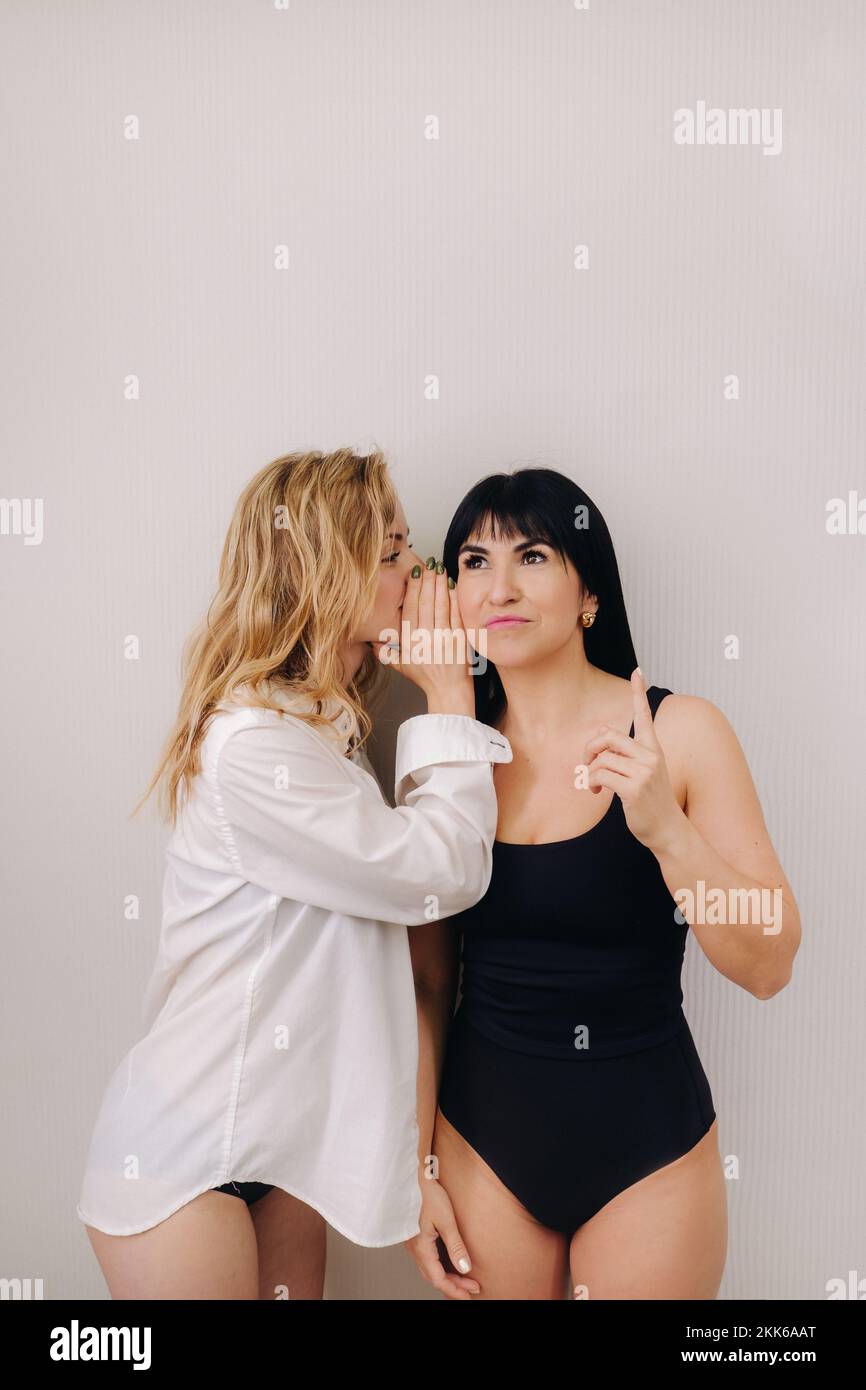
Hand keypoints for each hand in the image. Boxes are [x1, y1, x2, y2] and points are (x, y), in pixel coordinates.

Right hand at [381, 559, 475, 710]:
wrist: (448, 692)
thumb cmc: (427, 679)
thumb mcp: (402, 667)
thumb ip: (387, 654)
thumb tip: (373, 643)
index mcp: (409, 643)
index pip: (409, 609)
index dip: (413, 589)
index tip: (415, 573)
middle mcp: (424, 640)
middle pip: (425, 603)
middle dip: (428, 581)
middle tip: (429, 564)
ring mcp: (442, 640)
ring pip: (440, 606)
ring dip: (440, 585)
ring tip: (440, 569)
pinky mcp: (458, 641)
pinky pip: (455, 615)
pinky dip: (454, 599)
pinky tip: (453, 586)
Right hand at [405, 1176, 480, 1299]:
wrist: (412, 1175)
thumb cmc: (427, 1194)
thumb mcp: (446, 1220)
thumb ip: (455, 1246)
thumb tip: (465, 1269)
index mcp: (421, 1248)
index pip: (438, 1279)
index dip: (455, 1289)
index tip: (471, 1293)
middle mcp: (414, 1249)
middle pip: (433, 1277)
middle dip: (453, 1285)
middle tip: (472, 1289)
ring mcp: (413, 1243)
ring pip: (430, 1268)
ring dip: (447, 1276)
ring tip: (464, 1279)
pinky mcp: (415, 1235)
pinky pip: (428, 1259)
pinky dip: (440, 1266)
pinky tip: (450, 1262)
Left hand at [582, 668, 682, 853]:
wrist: (668, 830)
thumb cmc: (651, 803)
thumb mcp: (641, 774)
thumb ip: (624, 756)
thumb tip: (599, 738)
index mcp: (653, 749)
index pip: (645, 716)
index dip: (639, 693)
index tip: (637, 671)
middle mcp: (651, 756)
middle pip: (608, 736)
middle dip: (589, 749)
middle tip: (586, 765)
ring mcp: (644, 772)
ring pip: (601, 758)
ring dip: (589, 772)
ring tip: (593, 785)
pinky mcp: (634, 788)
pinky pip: (600, 774)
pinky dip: (591, 782)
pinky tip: (595, 792)